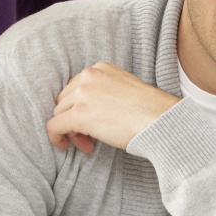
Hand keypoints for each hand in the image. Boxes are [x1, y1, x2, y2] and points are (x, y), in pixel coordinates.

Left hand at [46, 62, 178, 153]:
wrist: (160, 120)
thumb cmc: (149, 111)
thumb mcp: (124, 89)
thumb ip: (103, 92)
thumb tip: (88, 111)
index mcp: (99, 68)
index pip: (76, 88)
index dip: (79, 107)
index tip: (91, 123)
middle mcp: (88, 76)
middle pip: (64, 100)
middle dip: (73, 119)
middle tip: (89, 138)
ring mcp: (82, 94)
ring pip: (59, 114)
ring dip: (70, 130)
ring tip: (88, 144)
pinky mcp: (79, 114)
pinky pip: (54, 126)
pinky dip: (56, 137)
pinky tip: (64, 146)